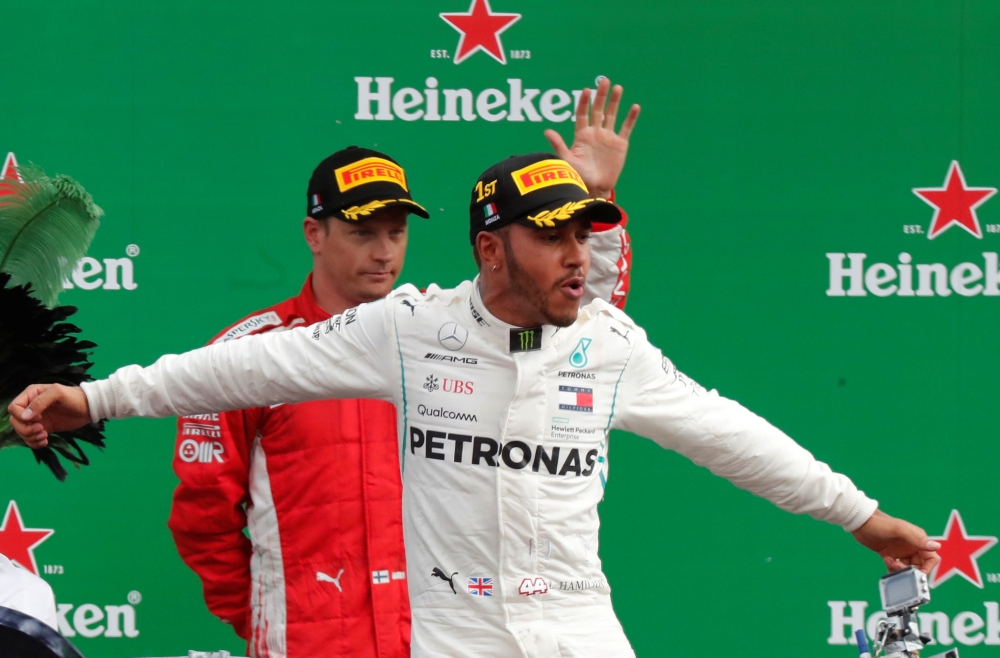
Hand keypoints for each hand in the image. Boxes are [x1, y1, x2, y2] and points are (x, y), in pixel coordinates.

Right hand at [7, 384, 91, 448]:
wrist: (89, 408)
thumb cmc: (74, 397)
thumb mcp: (58, 394)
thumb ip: (40, 402)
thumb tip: (25, 417)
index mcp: (31, 395)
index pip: (14, 408)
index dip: (21, 416)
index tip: (38, 418)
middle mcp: (31, 407)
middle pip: (15, 421)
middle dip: (25, 429)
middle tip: (41, 430)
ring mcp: (37, 419)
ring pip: (22, 431)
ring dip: (30, 437)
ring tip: (44, 436)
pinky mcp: (43, 428)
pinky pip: (31, 438)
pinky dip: (35, 443)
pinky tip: (46, 441)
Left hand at [544, 76, 640, 199]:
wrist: (595, 188)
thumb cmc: (578, 176)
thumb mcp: (567, 160)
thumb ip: (559, 145)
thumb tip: (546, 131)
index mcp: (582, 135)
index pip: (583, 114)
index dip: (584, 102)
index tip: (586, 90)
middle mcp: (595, 133)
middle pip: (598, 110)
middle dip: (601, 96)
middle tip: (604, 81)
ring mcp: (608, 138)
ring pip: (612, 115)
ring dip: (615, 102)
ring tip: (618, 88)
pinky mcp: (620, 144)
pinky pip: (626, 128)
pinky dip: (630, 118)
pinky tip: (634, 107)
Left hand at [851, 509, 940, 574]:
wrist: (860, 522)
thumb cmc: (881, 523)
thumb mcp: (900, 531)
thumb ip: (918, 539)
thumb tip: (937, 546)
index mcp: (918, 539)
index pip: (932, 558)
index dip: (928, 568)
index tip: (918, 573)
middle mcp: (911, 546)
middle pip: (920, 566)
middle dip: (911, 570)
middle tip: (899, 567)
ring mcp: (900, 551)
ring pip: (907, 568)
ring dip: (900, 569)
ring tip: (890, 562)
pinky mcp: (890, 554)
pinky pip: (896, 567)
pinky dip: (893, 569)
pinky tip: (886, 561)